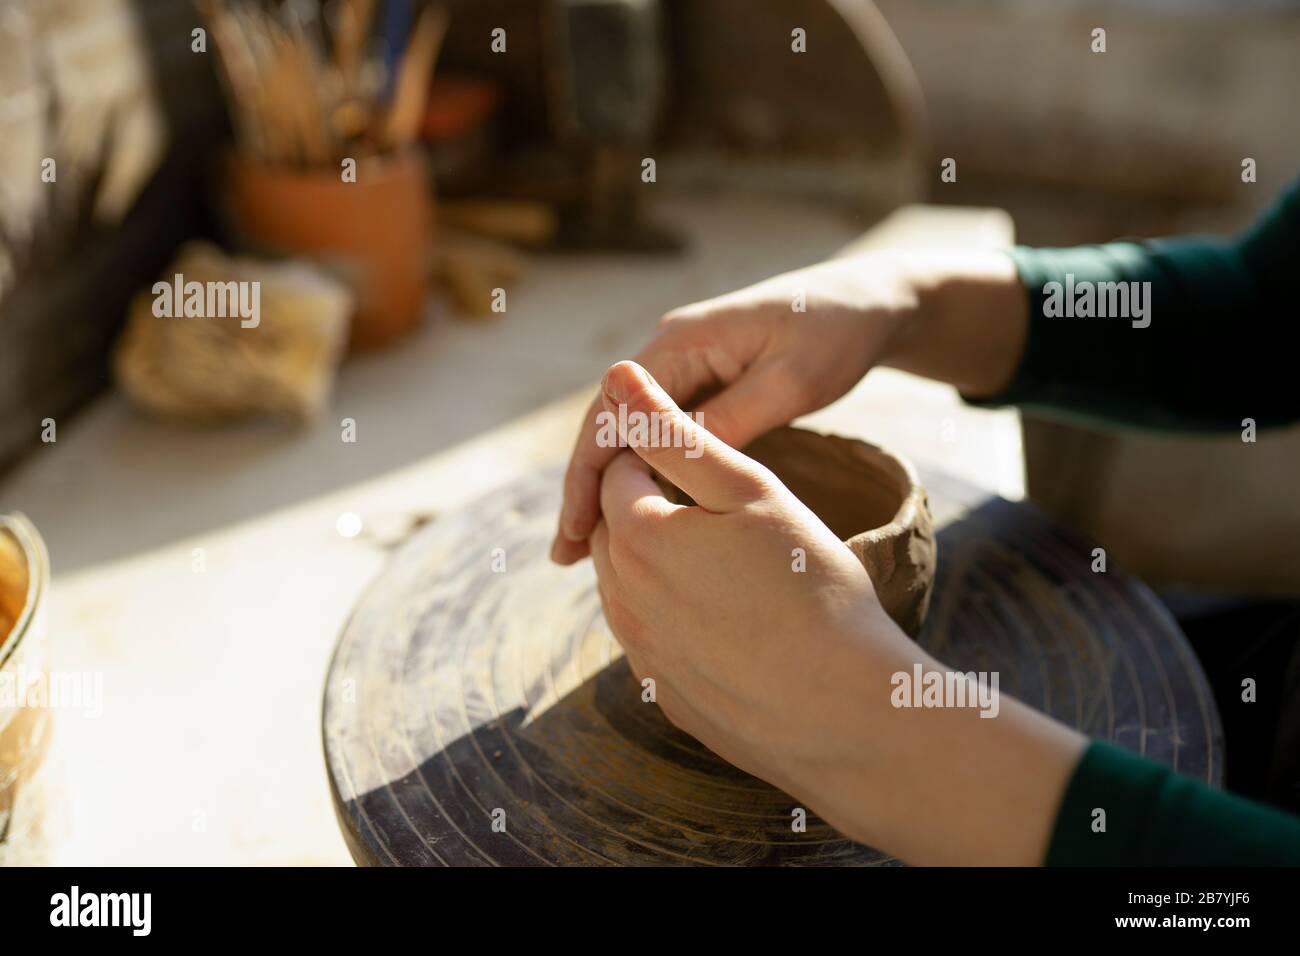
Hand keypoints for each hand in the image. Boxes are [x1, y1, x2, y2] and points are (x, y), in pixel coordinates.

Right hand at [551, 254, 921, 563]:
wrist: (868, 302)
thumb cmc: (834, 334)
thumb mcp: (790, 382)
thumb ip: (731, 418)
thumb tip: (670, 463)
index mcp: (681, 341)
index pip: (613, 413)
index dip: (588, 474)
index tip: (576, 530)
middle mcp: (669, 350)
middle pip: (607, 426)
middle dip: (583, 489)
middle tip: (563, 556)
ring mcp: (683, 366)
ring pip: (628, 434)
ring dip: (605, 486)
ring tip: (584, 549)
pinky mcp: (701, 383)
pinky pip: (656, 434)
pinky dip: (637, 474)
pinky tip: (631, 514)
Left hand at [587, 360, 1085, 864]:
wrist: (849, 712)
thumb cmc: (812, 587)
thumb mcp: (751, 490)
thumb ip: (677, 432)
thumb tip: (618, 377)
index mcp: (636, 537)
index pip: (617, 473)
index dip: (652, 455)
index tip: (698, 458)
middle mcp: (623, 598)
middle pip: (610, 532)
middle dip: (643, 506)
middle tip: (707, 501)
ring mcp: (641, 654)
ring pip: (623, 586)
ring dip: (652, 561)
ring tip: (715, 554)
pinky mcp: (665, 695)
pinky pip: (648, 639)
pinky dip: (670, 616)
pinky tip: (722, 614)